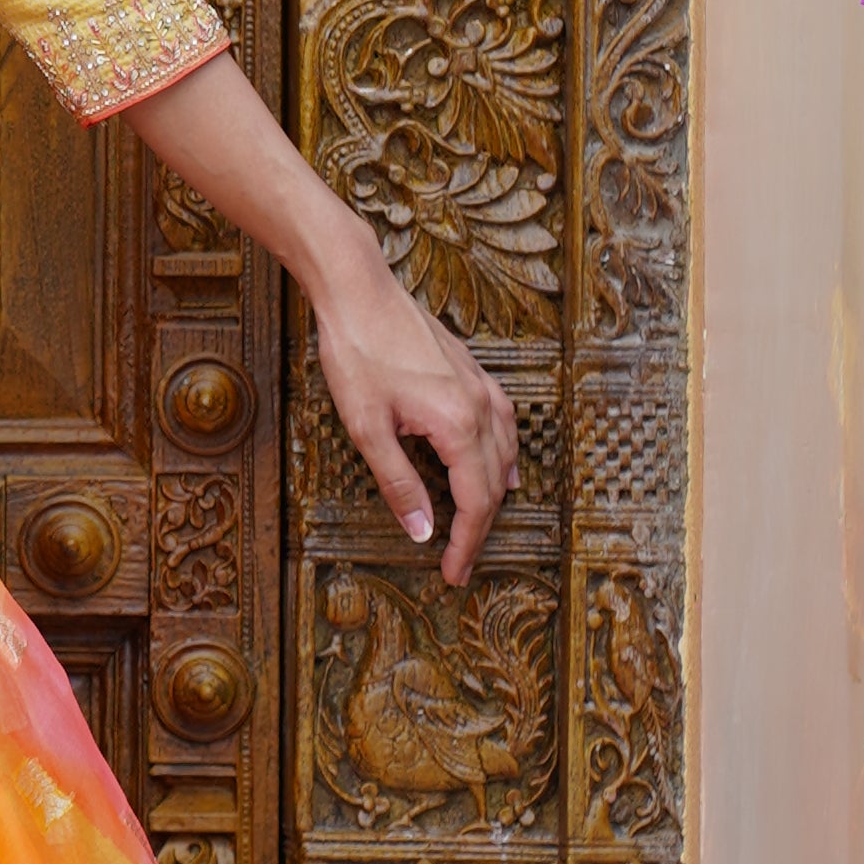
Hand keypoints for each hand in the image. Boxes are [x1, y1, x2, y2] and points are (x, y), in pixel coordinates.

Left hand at [309, 252, 513, 589]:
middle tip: (459, 561)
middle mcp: (480, 407)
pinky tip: (499, 464)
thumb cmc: (357, 353)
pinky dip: (504, 455)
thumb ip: (398, 483)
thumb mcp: (367, 427)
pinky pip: (503, 424)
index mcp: (459, 425)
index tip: (454, 572)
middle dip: (480, 527)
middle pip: (495, 483)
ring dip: (494, 494)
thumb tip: (422, 530)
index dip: (467, 543)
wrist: (359, 291)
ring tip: (477, 525)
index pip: (476, 502)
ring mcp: (481, 386)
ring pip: (506, 453)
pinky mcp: (473, 371)